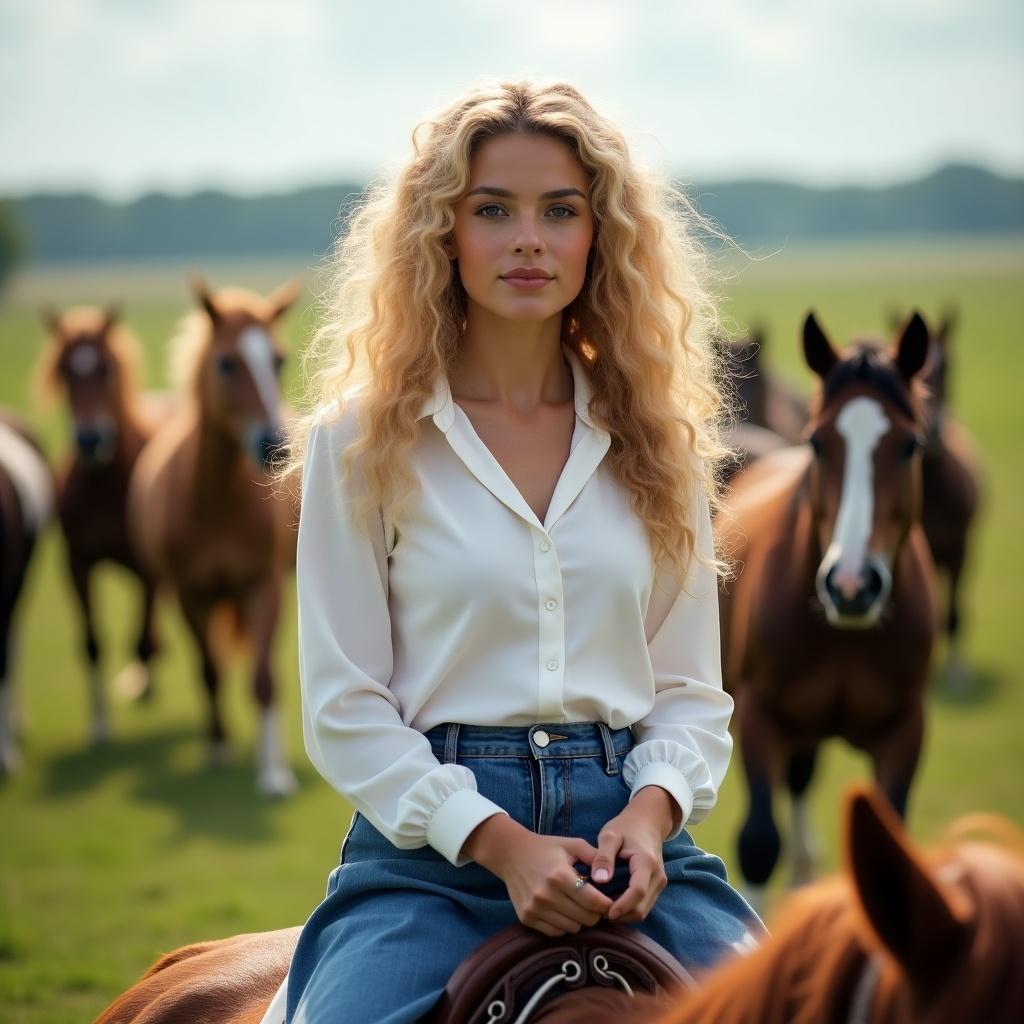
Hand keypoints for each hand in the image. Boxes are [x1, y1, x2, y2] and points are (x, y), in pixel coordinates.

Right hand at [462, 816, 614, 936]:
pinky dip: (564, 925)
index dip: (606, 905)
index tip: (611, 902)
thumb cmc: (546, 848)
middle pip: (585, 919)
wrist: (511, 854)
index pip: (593, 902)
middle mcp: (546, 895)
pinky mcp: (526, 918)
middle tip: (595, 904)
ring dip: (579, 920)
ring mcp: (535, 909)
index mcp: (560, 876)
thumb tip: (613, 877)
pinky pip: (555, 932)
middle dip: (595, 913)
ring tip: (577, 905)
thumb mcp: (572, 845)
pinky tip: (563, 910)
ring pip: (572, 929)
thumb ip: (595, 857)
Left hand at [590, 787, 674, 922]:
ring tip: (603, 909)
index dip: (622, 905)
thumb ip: (603, 856)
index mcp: (646, 862)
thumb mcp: (609, 835)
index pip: (637, 891)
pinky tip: (613, 903)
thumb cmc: (625, 827)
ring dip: (625, 914)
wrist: (647, 822)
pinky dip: (629, 909)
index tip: (605, 912)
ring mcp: (660, 882)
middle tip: (598, 912)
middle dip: (621, 914)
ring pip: (644, 910)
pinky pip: (644, 905)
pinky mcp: (657, 886)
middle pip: (641, 907)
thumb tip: (599, 880)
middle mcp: (658, 875)